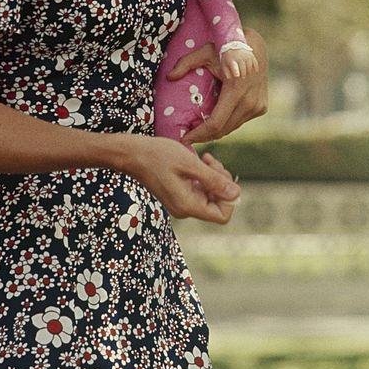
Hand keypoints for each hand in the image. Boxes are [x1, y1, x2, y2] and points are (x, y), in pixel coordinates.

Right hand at [125, 135, 240, 223]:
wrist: (132, 154)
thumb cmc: (158, 156)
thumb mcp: (190, 164)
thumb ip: (214, 180)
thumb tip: (236, 194)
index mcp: (188, 206)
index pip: (222, 215)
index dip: (228, 197)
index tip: (219, 174)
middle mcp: (185, 210)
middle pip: (217, 205)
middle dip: (221, 182)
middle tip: (211, 161)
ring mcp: (180, 204)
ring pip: (210, 196)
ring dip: (213, 177)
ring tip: (204, 158)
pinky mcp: (178, 195)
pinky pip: (200, 191)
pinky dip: (203, 177)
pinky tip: (198, 162)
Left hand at [166, 27, 267, 145]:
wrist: (255, 47)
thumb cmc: (227, 49)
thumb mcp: (205, 52)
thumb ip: (186, 63)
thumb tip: (169, 77)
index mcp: (236, 90)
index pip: (216, 123)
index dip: (199, 134)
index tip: (185, 138)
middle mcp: (250, 101)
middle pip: (223, 130)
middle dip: (204, 136)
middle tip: (188, 136)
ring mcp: (258, 106)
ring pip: (232, 128)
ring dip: (215, 132)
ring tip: (198, 131)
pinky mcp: (261, 108)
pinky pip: (239, 121)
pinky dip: (226, 124)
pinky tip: (214, 122)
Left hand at [220, 47, 258, 79]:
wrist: (233, 45)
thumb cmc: (228, 58)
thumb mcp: (224, 64)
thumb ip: (226, 72)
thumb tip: (230, 78)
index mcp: (231, 60)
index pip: (234, 66)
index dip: (236, 71)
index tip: (237, 75)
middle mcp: (239, 57)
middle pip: (243, 69)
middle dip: (243, 75)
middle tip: (242, 77)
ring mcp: (246, 56)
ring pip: (250, 67)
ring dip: (249, 72)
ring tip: (246, 73)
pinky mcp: (251, 55)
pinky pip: (255, 63)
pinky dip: (255, 68)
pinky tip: (255, 71)